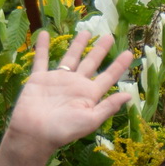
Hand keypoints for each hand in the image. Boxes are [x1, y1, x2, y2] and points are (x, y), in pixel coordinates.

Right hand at [4, 30, 134, 162]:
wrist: (34, 133)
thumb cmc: (64, 129)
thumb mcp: (91, 120)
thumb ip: (109, 106)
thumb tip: (129, 96)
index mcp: (89, 94)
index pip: (108, 77)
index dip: (118, 65)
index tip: (129, 53)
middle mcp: (75, 84)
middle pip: (91, 62)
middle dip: (100, 50)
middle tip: (109, 36)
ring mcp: (58, 80)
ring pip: (70, 57)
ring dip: (77, 45)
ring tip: (85, 31)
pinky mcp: (39, 78)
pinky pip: (41, 59)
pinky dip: (42, 47)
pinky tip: (44, 33)